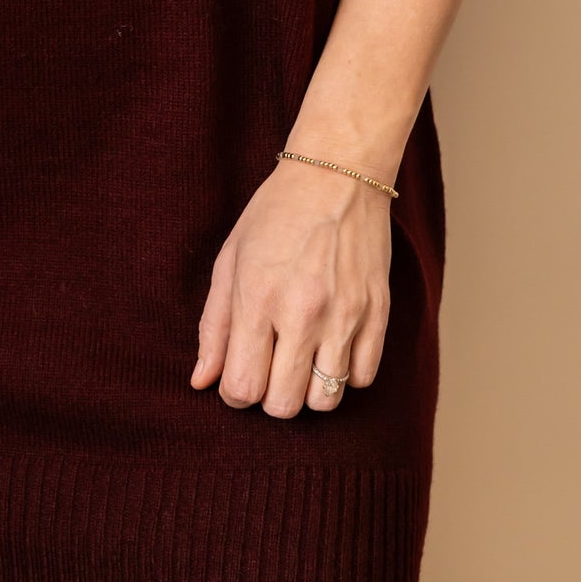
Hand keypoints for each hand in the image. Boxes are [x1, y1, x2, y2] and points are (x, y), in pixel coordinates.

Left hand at [190, 157, 392, 415]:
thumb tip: (202, 381)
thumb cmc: (275, 214)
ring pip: (326, 401)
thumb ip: (214, 326)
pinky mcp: (378, 313)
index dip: (235, 393)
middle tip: (268, 366)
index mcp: (258, 298)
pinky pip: (362, 378)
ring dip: (308, 392)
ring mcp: (345, 315)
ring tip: (301, 360)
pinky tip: (331, 347)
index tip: (238, 375)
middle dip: (269, 396)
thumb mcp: (230, 261)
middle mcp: (303, 313)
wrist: (337, 176)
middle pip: (284, 405)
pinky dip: (345, 374)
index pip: (244, 387)